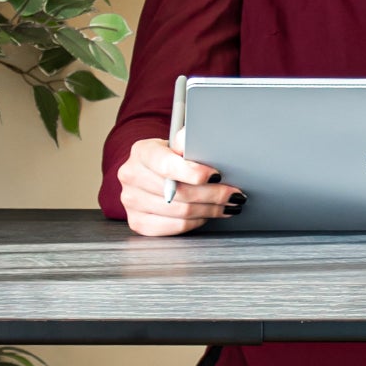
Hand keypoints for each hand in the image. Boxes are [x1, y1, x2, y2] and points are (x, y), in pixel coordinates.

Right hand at [115, 128, 243, 235]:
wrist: (150, 174)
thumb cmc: (168, 158)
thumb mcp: (176, 144)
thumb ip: (186, 143)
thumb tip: (194, 138)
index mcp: (141, 152)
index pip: (167, 166)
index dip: (194, 173)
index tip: (217, 175)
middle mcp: (131, 176)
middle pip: (179, 192)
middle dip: (213, 195)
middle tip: (234, 194)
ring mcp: (131, 202)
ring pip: (181, 212)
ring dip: (210, 210)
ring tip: (227, 205)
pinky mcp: (138, 222)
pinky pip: (175, 227)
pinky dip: (196, 222)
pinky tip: (207, 214)